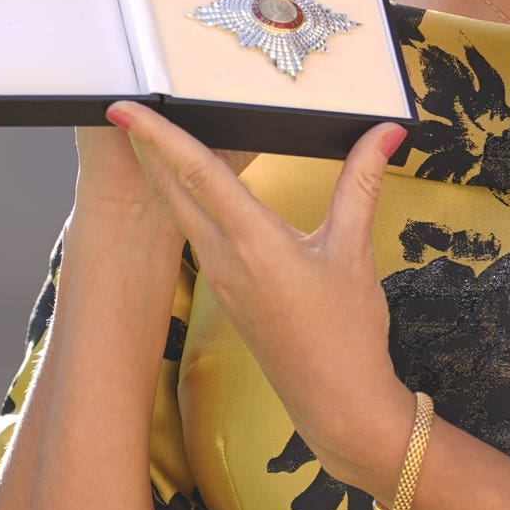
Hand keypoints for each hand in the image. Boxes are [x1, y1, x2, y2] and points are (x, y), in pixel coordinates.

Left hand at [108, 102, 411, 488]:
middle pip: (172, 189)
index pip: (195, 173)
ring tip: (152, 135)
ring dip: (163, 172)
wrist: (335, 402)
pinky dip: (186, 199)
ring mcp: (220, 276)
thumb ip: (362, 183)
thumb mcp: (355, 250)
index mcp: (252, 243)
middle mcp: (224, 257)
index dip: (157, 136)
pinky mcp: (226, 289)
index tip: (124, 110)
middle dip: (145, 147)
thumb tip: (385, 133)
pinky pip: (197, 231)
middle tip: (126, 107)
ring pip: (180, 211)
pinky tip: (194, 186)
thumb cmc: (346, 331)